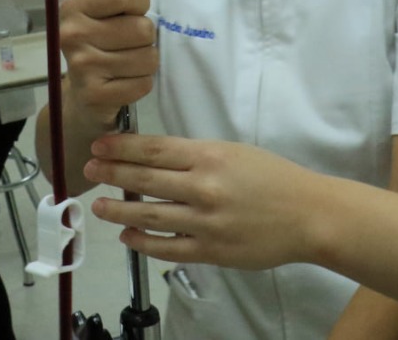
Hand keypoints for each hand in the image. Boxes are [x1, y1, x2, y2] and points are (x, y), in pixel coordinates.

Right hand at [59, 0, 157, 126]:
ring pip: (147, 57)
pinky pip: (143, 83)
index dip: (139, 2)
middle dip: (144, 38)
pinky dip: (141, 84)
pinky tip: (125, 83)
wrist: (79, 103)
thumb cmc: (94, 49)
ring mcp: (82, 66)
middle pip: (142, 28)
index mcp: (73, 8)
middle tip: (128, 46)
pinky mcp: (95, 95)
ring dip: (145, 63)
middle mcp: (72, 34)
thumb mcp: (96, 15)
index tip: (133, 12)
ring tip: (127, 65)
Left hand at [85, 135, 321, 270]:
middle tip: (89, 169)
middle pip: (144, 178)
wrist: (309, 215)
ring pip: (149, 214)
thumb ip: (196, 156)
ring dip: (119, 209)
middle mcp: (203, 187)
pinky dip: (142, 240)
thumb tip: (155, 159)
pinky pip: (166, 247)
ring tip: (99, 205)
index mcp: (209, 156)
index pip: (154, 149)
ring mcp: (204, 222)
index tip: (100, 146)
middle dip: (111, 173)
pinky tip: (127, 234)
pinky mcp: (210, 251)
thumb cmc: (273, 178)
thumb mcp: (234, 152)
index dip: (121, 148)